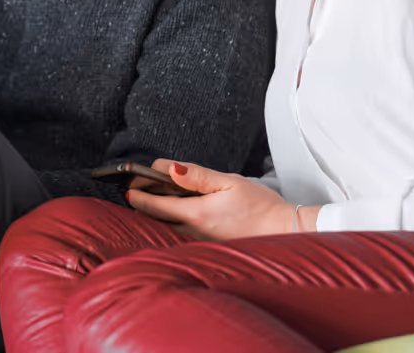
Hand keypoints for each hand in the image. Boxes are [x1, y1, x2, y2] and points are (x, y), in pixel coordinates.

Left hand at [126, 159, 318, 240]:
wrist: (284, 232)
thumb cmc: (260, 207)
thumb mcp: (229, 182)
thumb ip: (197, 176)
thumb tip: (170, 169)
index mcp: (196, 215)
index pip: (154, 206)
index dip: (137, 193)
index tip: (129, 181)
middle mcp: (193, 232)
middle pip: (156, 217)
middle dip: (144, 200)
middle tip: (138, 183)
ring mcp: (200, 241)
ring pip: (168, 224)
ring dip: (158, 208)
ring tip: (155, 190)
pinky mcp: (208, 243)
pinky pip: (181, 230)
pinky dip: (173, 216)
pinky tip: (178, 205)